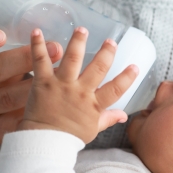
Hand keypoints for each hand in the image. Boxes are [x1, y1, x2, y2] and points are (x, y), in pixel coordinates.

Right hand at [0, 28, 62, 144]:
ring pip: (7, 98)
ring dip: (37, 86)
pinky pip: (17, 121)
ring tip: (62, 75)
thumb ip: (7, 52)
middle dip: (25, 59)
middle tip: (55, 49)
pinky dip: (37, 111)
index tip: (1, 35)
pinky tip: (56, 103)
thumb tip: (50, 44)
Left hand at [19, 27, 138, 143]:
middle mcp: (80, 92)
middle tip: (111, 41)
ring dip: (78, 42)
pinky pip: (41, 61)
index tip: (135, 67)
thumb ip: (108, 119)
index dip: (126, 78)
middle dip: (106, 53)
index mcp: (94, 105)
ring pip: (73, 59)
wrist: (44, 143)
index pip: (115, 90)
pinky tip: (37, 31)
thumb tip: (124, 115)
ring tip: (82, 29)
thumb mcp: (92, 129)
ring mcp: (62, 86)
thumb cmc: (68, 138)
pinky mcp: (43, 82)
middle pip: (97, 69)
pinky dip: (38, 45)